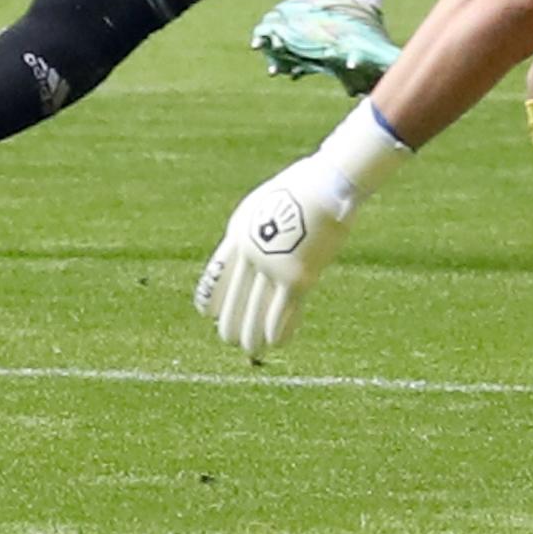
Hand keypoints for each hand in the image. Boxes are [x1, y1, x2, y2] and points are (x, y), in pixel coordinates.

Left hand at [194, 154, 360, 357]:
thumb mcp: (270, 202)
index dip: (211, 295)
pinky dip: (280, 330)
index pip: (218, 272)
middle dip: (231, 322)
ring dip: (252, 334)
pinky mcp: (296, 276)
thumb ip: (263, 224)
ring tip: (250, 349)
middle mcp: (251, 251)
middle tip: (228, 339)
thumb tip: (268, 238)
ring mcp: (272, 265)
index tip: (205, 311)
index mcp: (240, 231)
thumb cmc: (306, 187)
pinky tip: (275, 343)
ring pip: (257, 310)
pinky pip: (284, 311)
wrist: (327, 183)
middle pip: (235, 296)